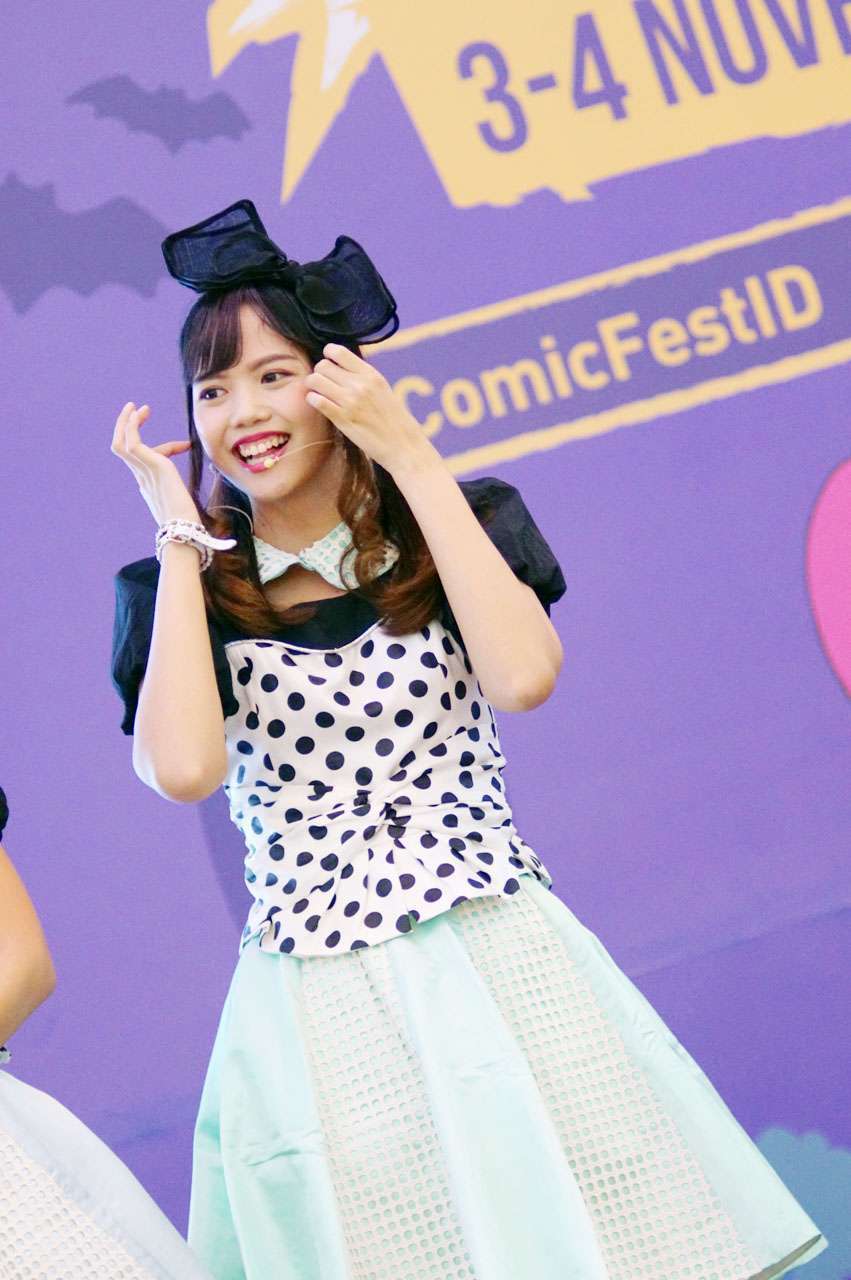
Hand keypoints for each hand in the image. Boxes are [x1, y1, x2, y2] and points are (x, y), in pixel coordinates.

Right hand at [111, 402, 200, 525]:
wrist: (185, 532)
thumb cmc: (189, 524)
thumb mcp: (187, 505)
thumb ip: (189, 494)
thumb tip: (206, 487)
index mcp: (149, 486)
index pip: (149, 462)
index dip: (166, 448)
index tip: (186, 445)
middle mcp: (142, 478)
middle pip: (122, 448)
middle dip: (127, 428)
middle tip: (136, 410)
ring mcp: (144, 472)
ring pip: (121, 443)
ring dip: (127, 422)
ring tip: (138, 407)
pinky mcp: (152, 466)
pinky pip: (133, 442)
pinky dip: (133, 425)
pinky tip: (143, 413)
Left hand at [304, 344, 439, 476]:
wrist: (403, 446)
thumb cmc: (393, 419)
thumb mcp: (382, 389)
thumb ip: (363, 376)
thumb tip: (341, 365)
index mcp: (371, 374)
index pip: (337, 351)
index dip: (328, 356)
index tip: (331, 365)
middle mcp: (360, 384)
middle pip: (323, 365)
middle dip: (319, 373)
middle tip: (324, 383)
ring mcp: (350, 401)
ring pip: (315, 380)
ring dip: (313, 386)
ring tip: (319, 393)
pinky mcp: (342, 419)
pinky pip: (316, 400)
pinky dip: (312, 400)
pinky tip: (319, 404)